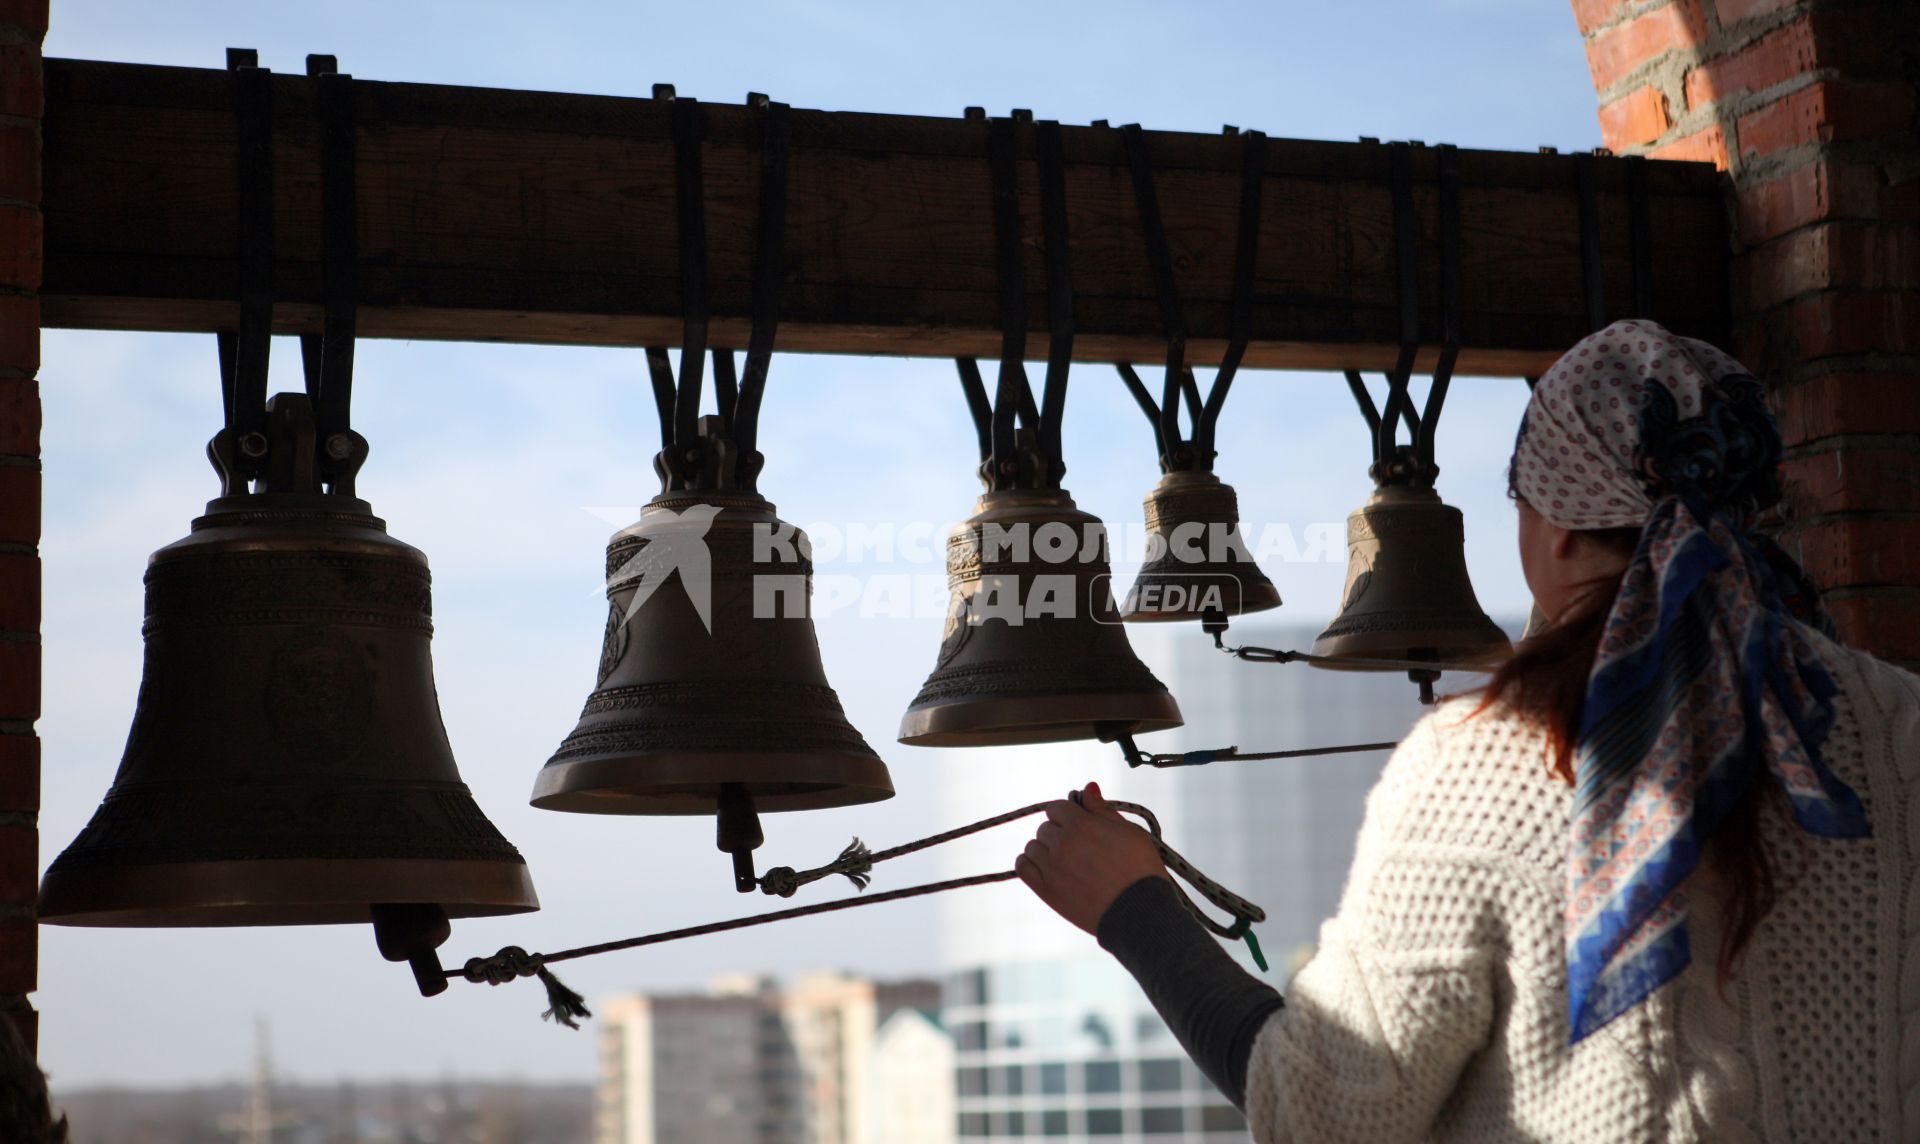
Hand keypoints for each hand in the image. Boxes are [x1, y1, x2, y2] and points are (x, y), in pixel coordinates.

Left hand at [1016, 782, 1170, 933]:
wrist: (1139, 913)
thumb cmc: (1141, 870)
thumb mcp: (1130, 832)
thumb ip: (1103, 810)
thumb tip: (1088, 787)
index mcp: (1082, 824)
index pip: (1057, 808)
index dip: (1068, 815)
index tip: (1078, 825)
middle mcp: (1062, 843)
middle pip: (1045, 827)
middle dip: (1059, 833)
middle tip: (1078, 848)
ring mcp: (1051, 867)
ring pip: (1032, 846)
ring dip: (1045, 849)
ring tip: (1064, 861)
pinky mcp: (1046, 890)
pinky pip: (1022, 867)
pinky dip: (1029, 864)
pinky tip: (1044, 868)